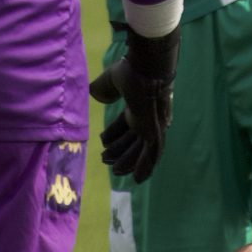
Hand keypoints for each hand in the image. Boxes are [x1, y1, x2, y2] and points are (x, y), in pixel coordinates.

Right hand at [90, 25, 178, 185]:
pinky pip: (150, 155)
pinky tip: (138, 180)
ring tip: (115, 171)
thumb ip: (104, 88)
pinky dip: (144, 167)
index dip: (114, 134)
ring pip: (140, 149)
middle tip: (104, 158)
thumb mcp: (110, 81)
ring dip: (127, 161)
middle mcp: (147, 116)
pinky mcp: (155, 133)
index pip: (126, 124)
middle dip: (119, 150)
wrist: (145, 72)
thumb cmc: (129, 72)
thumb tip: (96, 93)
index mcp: (138, 103)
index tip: (102, 141)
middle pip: (132, 139)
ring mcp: (153, 125)